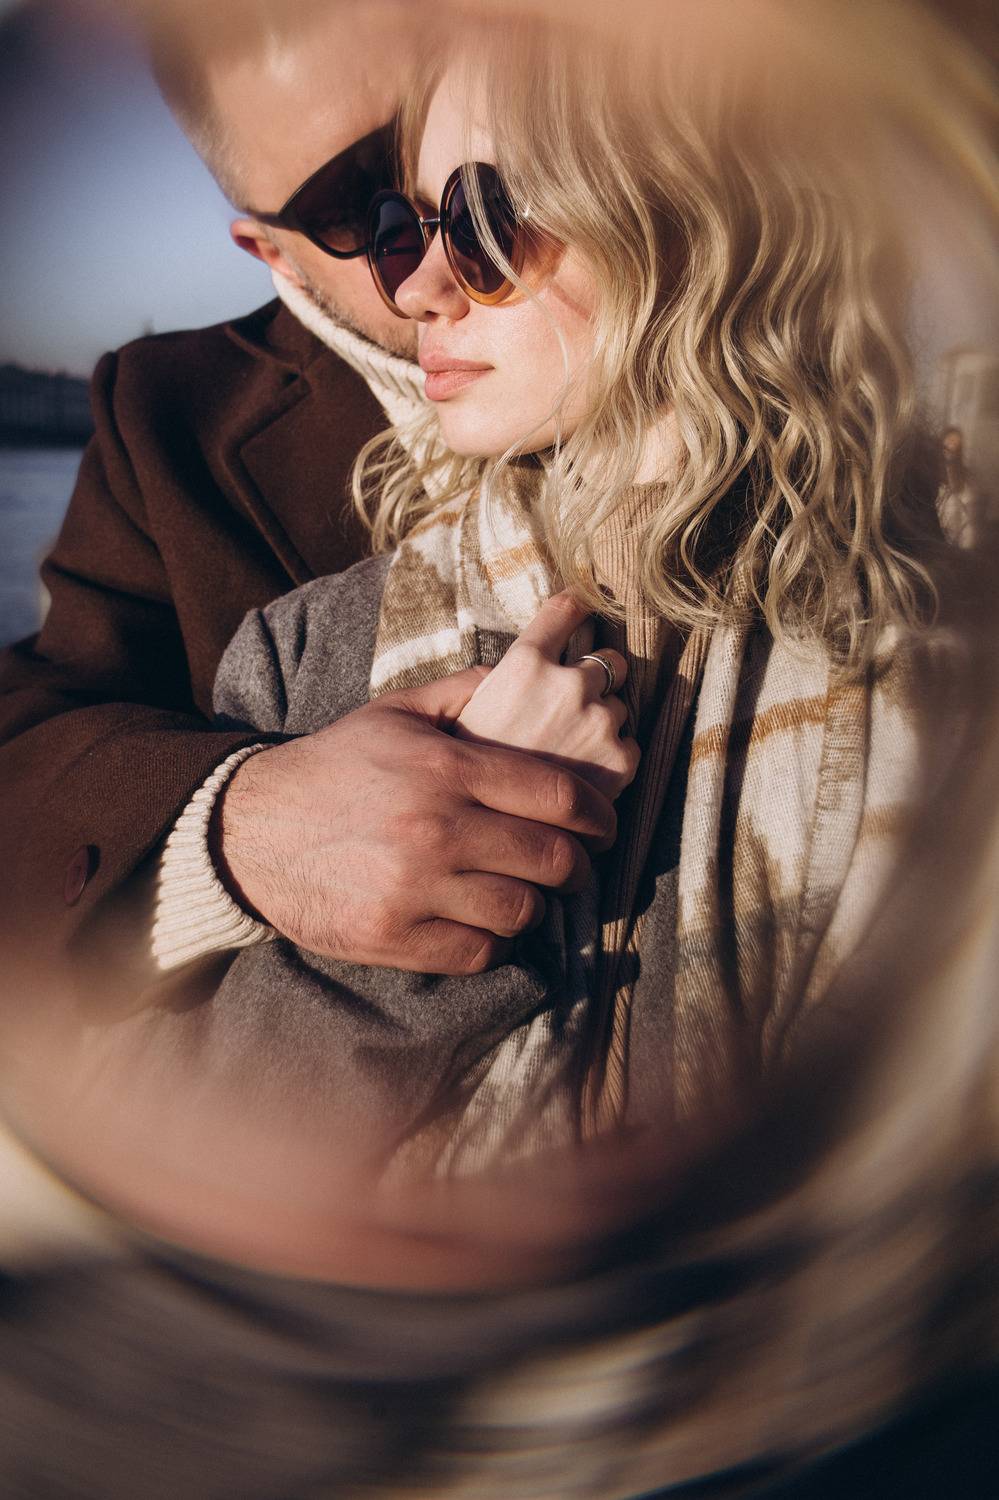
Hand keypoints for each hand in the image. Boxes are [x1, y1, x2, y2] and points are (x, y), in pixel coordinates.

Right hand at [211, 668, 616, 974]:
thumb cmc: (332, 766)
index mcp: (446, 768)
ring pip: (521, 911)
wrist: (248, 828)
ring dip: (532, 906)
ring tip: (523, 894)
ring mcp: (415, 888)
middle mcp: (437, 828)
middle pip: (551, 859)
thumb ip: (463, 692)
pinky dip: (491, 942)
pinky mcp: (393, 936)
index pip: (557, 796)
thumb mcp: (393, 712)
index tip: (604, 826)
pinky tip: (482, 924)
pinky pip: (477, 952)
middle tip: (573, 866)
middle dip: (576, 866)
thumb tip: (522, 674)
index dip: (596, 816)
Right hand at [456, 592, 639, 800]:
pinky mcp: (621, 762)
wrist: (476, 829)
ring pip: (621, 707)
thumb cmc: (461, 769)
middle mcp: (568, 684)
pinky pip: (631, 747)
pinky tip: (583, 778)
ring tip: (570, 754)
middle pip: (610, 661)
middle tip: (571, 712)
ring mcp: (598, 722)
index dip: (578, 605)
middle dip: (597, 681)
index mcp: (525, 664)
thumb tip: (513, 666)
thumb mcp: (456, 710)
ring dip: (603, 724)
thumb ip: (486, 678)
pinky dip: (613, 760)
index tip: (585, 602)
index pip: (565, 610)